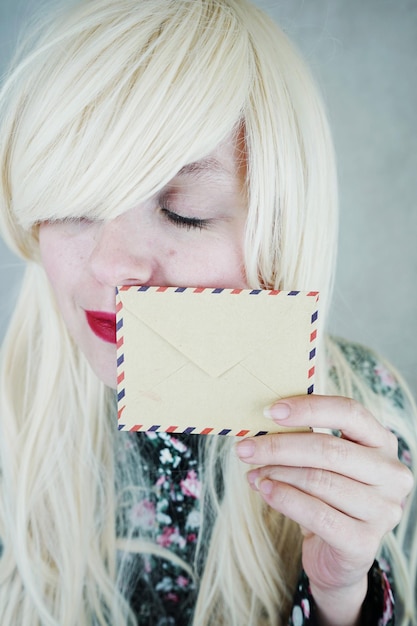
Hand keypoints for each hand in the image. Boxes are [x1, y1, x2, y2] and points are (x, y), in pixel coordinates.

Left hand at [235, 395, 413, 624]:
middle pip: (329, 449)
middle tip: (245, 448)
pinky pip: (317, 515)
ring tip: (253, 474)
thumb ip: (306, 438)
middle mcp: (391, 473)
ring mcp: (383, 510)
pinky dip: (284, 499)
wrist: (337, 554)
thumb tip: (264, 421)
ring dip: (277, 474)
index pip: (350, 412)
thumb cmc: (327, 495)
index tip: (271, 411)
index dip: (309, 408)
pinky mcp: (365, 542)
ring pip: (319, 481)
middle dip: (279, 446)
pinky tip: (265, 490)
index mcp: (382, 442)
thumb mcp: (324, 461)